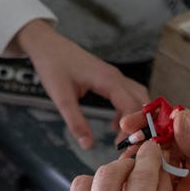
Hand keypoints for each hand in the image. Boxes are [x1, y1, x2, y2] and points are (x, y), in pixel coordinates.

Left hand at [14, 20, 147, 148]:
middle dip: (141, 123)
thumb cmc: (53, 66)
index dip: (132, 128)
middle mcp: (116, 77)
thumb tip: (87, 145)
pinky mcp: (109, 78)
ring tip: (126, 137)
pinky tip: (115, 125)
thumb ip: (76, 122)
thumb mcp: (61, 98)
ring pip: (138, 97)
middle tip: (131, 145)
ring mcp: (114, 76)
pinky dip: (128, 111)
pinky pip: (128, 95)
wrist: (46, 45)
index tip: (123, 145)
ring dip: (137, 116)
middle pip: (142, 101)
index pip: (132, 107)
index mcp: (108, 80)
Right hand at [126, 106, 189, 190]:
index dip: (158, 119)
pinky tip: (134, 182)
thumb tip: (179, 118)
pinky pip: (160, 182)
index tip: (136, 123)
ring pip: (161, 159)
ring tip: (126, 164)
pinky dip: (147, 181)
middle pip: (169, 137)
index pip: (185, 120)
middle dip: (147, 139)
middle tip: (126, 144)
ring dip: (145, 160)